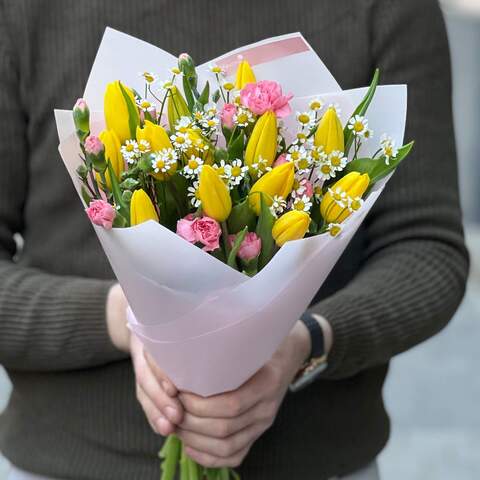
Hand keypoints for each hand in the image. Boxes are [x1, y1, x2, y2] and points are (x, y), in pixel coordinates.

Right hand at [107, 284, 183, 435]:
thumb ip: (198, 323)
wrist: (147, 316)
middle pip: (145, 377)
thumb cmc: (175, 317)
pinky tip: (166, 429)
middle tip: (176, 415)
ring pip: (143, 392)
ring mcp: (141, 364)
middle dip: (160, 399)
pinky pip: (145, 401)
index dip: (161, 372)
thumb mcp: (180, 314)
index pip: (151, 353)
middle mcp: (143, 348)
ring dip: (156, 411)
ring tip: (170, 427)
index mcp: (152, 330)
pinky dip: (154, 416)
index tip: (173, 388)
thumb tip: (226, 331)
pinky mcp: (144, 380)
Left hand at [176, 320, 310, 467]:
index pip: (230, 405)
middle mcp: (267, 407)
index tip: (178, 392)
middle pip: (224, 428)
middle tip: (170, 409)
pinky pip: (235, 456)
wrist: (290, 353)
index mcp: (267, 382)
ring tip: (176, 426)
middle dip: (191, 422)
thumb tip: (187, 354)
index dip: (199, 404)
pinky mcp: (258, 432)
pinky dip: (209, 457)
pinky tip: (190, 446)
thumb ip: (227, 350)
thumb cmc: (263, 342)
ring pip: (227, 446)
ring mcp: (264, 423)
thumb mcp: (250, 341)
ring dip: (195, 440)